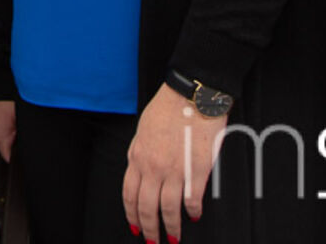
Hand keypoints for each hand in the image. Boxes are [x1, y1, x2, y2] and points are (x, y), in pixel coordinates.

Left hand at [123, 83, 228, 242]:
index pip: (129, 194)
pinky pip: (191, 199)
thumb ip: (140, 152)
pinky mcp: (196, 170)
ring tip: (174, 238)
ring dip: (171, 228)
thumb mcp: (143, 130)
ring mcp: (174, 170)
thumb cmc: (168, 107)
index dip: (132, 214)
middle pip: (146, 207)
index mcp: (137, 156)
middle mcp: (153, 167)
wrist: (191, 96)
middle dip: (149, 228)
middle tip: (154, 241)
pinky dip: (192, 211)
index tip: (135, 226)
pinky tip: (194, 215)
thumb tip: (140, 170)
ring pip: (167, 209)